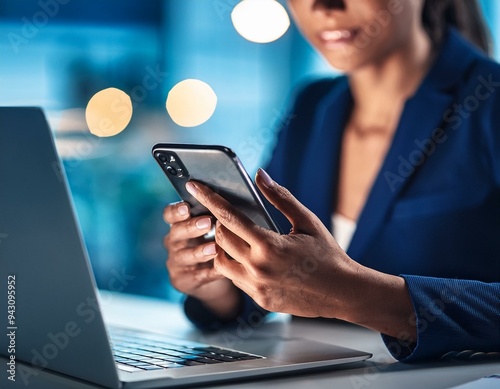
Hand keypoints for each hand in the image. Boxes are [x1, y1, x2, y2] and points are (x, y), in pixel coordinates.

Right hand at [162, 202, 240, 318]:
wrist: (210, 279)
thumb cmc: (212, 243)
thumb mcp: (209, 229)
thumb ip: (212, 216)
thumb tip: (228, 202)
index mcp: (178, 225)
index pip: (169, 215)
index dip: (176, 211)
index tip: (186, 206)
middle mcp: (174, 243)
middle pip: (176, 233)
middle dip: (191, 227)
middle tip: (207, 222)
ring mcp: (176, 263)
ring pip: (185, 256)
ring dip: (200, 251)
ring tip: (215, 248)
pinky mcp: (184, 281)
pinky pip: (198, 276)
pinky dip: (211, 272)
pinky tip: (223, 269)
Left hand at [183, 169, 355, 317]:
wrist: (343, 293)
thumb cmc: (328, 254)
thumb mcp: (306, 221)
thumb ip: (280, 197)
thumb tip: (260, 175)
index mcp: (269, 245)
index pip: (228, 217)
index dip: (208, 198)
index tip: (193, 185)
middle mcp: (258, 268)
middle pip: (220, 238)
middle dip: (218, 223)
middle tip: (227, 215)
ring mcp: (257, 287)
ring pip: (221, 261)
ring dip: (223, 246)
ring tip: (237, 237)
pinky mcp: (259, 300)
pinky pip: (235, 279)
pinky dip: (235, 264)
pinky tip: (250, 257)